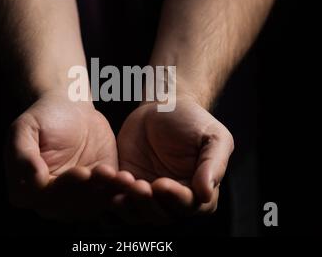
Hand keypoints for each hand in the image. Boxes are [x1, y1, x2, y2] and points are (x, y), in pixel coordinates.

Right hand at [5, 92, 134, 221]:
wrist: (70, 108)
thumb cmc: (44, 117)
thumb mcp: (24, 128)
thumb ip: (22, 155)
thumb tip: (33, 180)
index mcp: (26, 190)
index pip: (45, 196)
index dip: (64, 187)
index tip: (81, 173)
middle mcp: (50, 202)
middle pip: (72, 203)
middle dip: (90, 189)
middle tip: (105, 173)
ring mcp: (76, 199)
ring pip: (93, 203)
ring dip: (108, 192)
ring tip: (121, 177)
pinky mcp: (99, 191)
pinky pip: (110, 196)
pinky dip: (120, 190)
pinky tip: (129, 179)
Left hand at [117, 95, 233, 222]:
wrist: (163, 106)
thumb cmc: (193, 121)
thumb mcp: (213, 137)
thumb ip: (214, 164)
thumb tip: (206, 193)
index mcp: (198, 191)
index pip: (188, 205)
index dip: (175, 198)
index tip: (162, 184)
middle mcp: (173, 199)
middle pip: (161, 215)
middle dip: (148, 203)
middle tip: (138, 185)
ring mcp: (148, 194)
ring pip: (136, 212)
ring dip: (128, 202)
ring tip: (122, 181)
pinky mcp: (126, 185)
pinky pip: (116, 196)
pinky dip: (110, 192)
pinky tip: (107, 178)